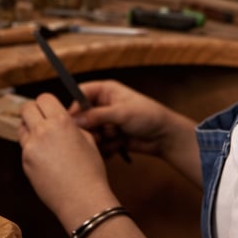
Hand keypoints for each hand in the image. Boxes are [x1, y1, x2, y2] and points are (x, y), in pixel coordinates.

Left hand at [18, 93, 115, 224]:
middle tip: (40, 120)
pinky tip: (45, 160)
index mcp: (62, 121)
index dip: (47, 104)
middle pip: (26, 108)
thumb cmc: (90, 171)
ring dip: (29, 130)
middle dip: (32, 112)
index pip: (44, 98)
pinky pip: (24, 148)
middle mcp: (43, 130)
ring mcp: (31, 147)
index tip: (49, 110)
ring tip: (43, 142)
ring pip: (22, 128)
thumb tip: (61, 121)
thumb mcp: (88, 140)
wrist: (82, 199)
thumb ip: (71, 126)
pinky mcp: (25, 162)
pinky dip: (31, 149)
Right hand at [74, 80, 192, 161]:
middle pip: (82, 116)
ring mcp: (106, 122)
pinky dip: (106, 147)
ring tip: (114, 137)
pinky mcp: (110, 137)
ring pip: (90, 132)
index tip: (72, 121)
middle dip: (90, 127)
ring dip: (100, 138)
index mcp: (105, 90)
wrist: (165, 136)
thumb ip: (97, 115)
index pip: (80, 94)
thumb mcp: (122, 113)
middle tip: (99, 133)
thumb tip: (76, 120)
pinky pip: (98, 144)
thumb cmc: (148, 115)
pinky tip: (119, 145)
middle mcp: (103, 105)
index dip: (74, 107)